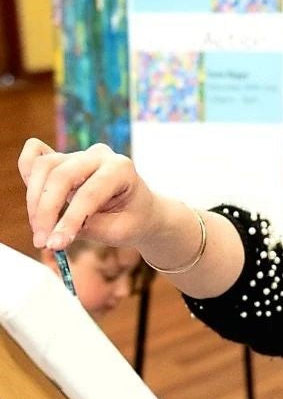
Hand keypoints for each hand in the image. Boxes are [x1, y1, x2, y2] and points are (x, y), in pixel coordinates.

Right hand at [19, 138, 156, 250]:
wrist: (139, 209)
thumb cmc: (133, 220)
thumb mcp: (121, 231)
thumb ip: (91, 228)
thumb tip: (57, 231)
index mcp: (121, 169)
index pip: (89, 193)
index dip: (69, 220)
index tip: (55, 244)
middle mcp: (99, 156)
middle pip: (61, 176)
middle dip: (46, 211)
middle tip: (42, 241)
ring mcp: (80, 154)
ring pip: (44, 167)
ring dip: (35, 201)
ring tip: (40, 231)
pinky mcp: (64, 158)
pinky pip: (37, 158)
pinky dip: (28, 175)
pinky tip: (30, 200)